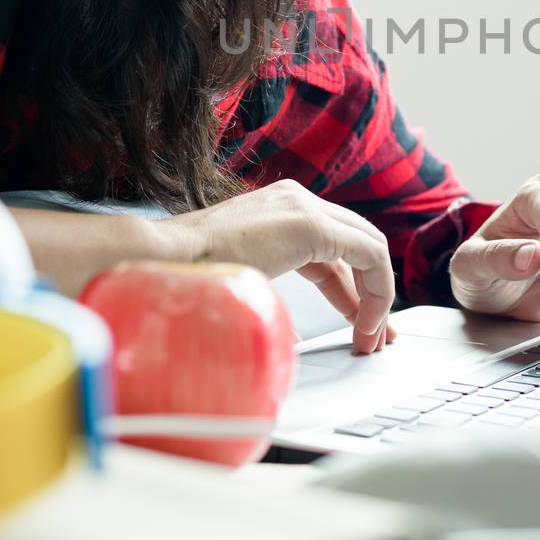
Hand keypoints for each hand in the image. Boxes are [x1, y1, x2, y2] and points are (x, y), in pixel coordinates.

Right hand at [165, 179, 395, 354]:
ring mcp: (304, 207)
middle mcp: (297, 199)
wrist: (161, 261)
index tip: (358, 323)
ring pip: (369, 248)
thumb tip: (285, 327)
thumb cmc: (186, 275)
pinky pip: (369, 253)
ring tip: (371, 339)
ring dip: (377, 297)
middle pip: (356, 246)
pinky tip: (366, 323)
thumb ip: (268, 285)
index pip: (334, 248)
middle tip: (375, 336)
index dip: (352, 289)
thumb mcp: (240, 278)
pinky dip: (377, 290)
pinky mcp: (310, 223)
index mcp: (279, 209)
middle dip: (372, 294)